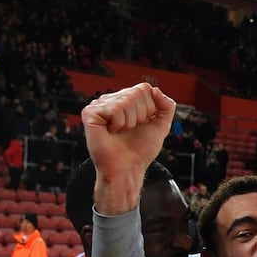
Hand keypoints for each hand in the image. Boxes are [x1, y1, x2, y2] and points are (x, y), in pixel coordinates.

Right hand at [82, 83, 175, 212]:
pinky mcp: (90, 113)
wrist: (128, 168)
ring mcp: (99, 105)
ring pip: (126, 100)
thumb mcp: (161, 125)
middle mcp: (111, 100)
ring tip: (121, 132)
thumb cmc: (141, 149)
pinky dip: (118, 123)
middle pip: (137, 93)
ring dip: (130, 121)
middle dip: (141, 115)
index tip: (142, 124)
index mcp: (126, 100)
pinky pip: (114, 109)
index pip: (145, 89)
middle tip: (130, 129)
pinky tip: (111, 131)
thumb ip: (167, 106)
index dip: (150, 109)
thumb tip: (155, 89)